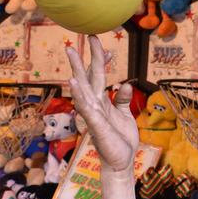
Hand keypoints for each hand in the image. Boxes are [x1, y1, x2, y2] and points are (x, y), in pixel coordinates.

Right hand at [67, 36, 138, 172]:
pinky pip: (86, 108)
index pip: (99, 76)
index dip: (102, 60)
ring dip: (77, 70)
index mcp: (102, 101)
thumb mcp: (125, 115)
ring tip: (71, 52)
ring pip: (83, 89)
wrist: (121, 161)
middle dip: (82, 58)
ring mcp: (93, 114)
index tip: (107, 45)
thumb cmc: (120, 139)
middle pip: (87, 77)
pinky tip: (72, 83)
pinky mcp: (96, 125)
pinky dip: (79, 95)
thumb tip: (126, 84)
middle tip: (78, 38)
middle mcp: (95, 105)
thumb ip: (123, 100)